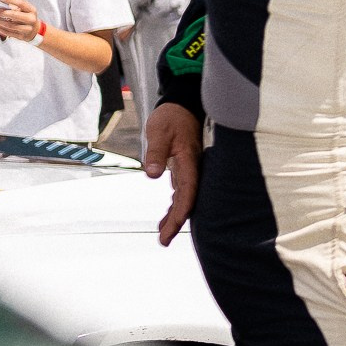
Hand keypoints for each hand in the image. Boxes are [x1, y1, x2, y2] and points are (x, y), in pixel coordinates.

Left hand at [0, 0, 40, 41]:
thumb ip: (14, 6)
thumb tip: (0, 2)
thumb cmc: (26, 17)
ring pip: (10, 25)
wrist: (35, 31)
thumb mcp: (25, 10)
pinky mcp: (22, 36)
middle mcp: (31, 19)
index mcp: (32, 10)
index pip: (21, 3)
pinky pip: (8, 33)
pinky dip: (0, 29)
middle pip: (15, 15)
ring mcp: (27, 29)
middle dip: (3, 12)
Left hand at [144, 103, 202, 245]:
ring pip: (185, 198)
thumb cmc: (171, 117)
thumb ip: (156, 153)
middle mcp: (192, 169)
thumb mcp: (158, 131)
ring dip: (175, 217)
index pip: (187, 192)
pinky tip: (167, 217)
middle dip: (177, 222)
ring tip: (164, 236)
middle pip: (188, 200)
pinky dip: (175, 206)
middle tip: (164, 241)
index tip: (172, 227)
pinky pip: (182, 191)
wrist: (182, 104)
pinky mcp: (184, 168)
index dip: (181, 211)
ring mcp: (189, 169)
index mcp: (189, 162)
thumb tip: (152, 174)